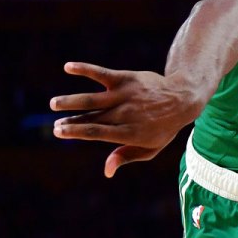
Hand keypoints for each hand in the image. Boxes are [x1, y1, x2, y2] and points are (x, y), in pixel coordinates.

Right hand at [50, 62, 203, 176]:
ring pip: (92, 99)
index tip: (60, 132)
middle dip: (70, 121)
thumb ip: (127, 156)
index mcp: (129, 132)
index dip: (76, 132)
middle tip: (56, 125)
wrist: (183, 98)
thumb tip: (106, 171)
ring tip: (54, 104)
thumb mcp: (151, 148)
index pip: (96, 132)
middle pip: (91, 118)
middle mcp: (125, 114)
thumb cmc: (163, 127)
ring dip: (70, 101)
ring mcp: (125, 95)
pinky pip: (102, 74)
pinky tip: (68, 67)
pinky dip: (84, 69)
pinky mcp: (126, 79)